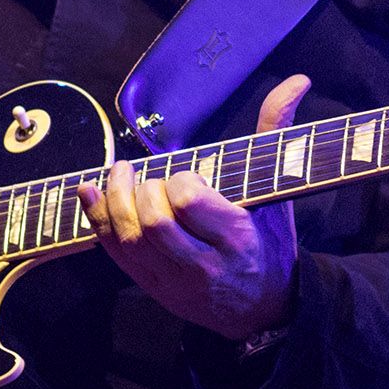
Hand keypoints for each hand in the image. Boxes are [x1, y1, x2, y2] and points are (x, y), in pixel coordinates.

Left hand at [77, 74, 309, 341]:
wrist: (264, 308)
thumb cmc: (270, 240)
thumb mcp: (277, 190)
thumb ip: (276, 131)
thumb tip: (297, 79)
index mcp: (237, 236)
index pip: (189, 202)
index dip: (179, 181)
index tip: (185, 176)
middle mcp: (204, 264)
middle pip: (154, 222)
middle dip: (144, 190)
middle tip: (150, 177)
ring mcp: (175, 281)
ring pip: (129, 239)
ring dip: (116, 200)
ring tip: (121, 175)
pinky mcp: (153, 289)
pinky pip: (115, 254)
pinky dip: (97, 220)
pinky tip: (90, 192)